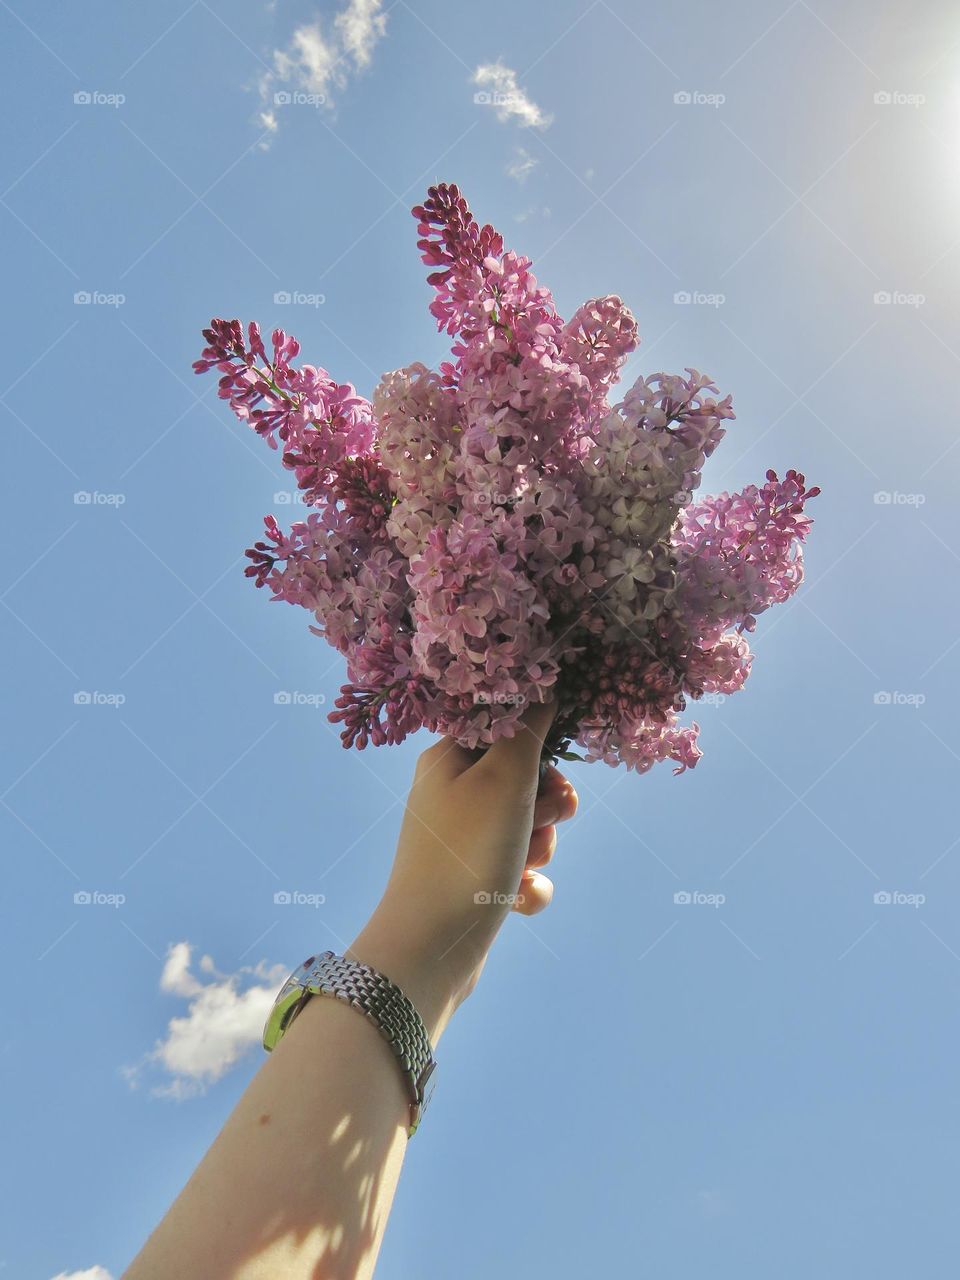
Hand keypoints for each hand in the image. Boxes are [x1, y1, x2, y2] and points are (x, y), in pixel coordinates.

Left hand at [349, 700, 578, 1039]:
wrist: (430, 947)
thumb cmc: (465, 851)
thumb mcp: (505, 777)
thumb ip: (529, 729)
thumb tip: (544, 686)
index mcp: (448, 758)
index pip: (505, 728)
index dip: (539, 746)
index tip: (553, 766)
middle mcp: (451, 794)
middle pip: (525, 780)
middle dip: (546, 804)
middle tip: (541, 818)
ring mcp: (462, 841)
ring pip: (529, 826)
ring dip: (540, 846)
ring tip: (521, 863)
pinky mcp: (473, 882)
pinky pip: (520, 871)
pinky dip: (527, 884)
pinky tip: (516, 898)